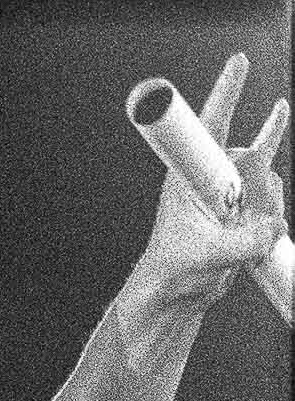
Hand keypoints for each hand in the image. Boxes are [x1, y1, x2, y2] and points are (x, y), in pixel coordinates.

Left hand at [135, 53, 288, 308]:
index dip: (227, 90)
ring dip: (267, 213)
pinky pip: (274, 201)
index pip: (212, 125)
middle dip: (260, 186)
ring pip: (270, 185)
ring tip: (244, 241)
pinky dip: (273, 221)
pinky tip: (263, 233)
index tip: (240, 61)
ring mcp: (231, 191)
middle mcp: (211, 177)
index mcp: (189, 177)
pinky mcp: (247, 208)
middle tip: (250, 191)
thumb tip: (272, 229)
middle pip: (254, 157)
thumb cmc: (174, 269)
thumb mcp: (207, 256)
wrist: (177, 293)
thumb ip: (244, 241)